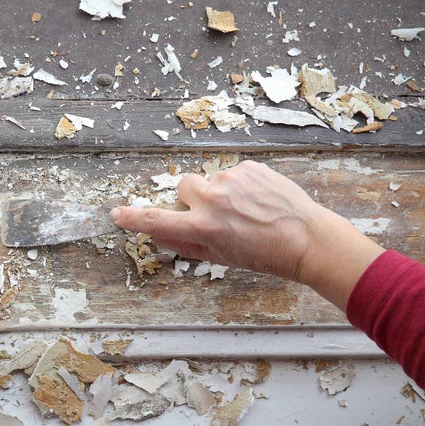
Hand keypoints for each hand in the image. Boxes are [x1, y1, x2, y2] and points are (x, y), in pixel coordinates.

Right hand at [110, 160, 384, 310]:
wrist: (307, 239)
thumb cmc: (264, 255)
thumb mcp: (220, 258)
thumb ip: (185, 244)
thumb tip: (161, 234)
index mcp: (202, 228)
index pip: (156, 221)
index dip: (133, 218)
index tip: (117, 214)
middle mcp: (212, 200)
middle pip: (183, 187)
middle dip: (192, 198)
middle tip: (213, 214)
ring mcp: (231, 180)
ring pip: (209, 180)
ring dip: (218, 192)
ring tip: (245, 209)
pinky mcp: (249, 168)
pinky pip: (232, 173)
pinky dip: (239, 185)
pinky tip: (257, 200)